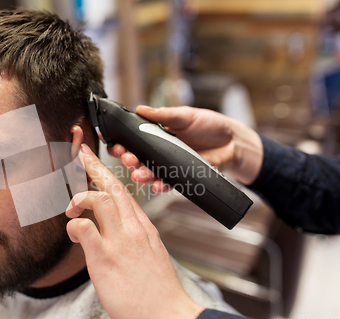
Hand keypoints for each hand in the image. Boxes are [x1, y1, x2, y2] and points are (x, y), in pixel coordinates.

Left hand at [66, 144, 203, 318]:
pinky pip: (84, 228)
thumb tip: (113, 232)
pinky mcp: (106, 258)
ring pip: (99, 199)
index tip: (93, 161)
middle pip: (112, 186)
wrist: (169, 318)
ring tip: (71, 209)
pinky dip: (73, 225)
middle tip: (79, 153)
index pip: (124, 192)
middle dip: (93, 166)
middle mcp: (133, 229)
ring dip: (79, 198)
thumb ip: (133, 239)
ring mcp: (121, 242)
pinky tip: (73, 235)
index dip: (106, 173)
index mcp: (144, 228)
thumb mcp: (150, 256)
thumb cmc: (158, 292)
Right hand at [109, 105, 262, 189]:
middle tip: (126, 158)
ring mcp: (169, 165)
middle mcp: (159, 151)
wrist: (232, 143)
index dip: (120, 141)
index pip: (133, 138)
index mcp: (157, 134)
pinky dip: (160, 185)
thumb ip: (163, 114)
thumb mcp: (185, 115)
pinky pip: (167, 183)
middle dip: (127, 159)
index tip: (110, 140)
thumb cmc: (210, 125)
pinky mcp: (180, 177)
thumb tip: (140, 109)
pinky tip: (156, 185)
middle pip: (137, 157)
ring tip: (137, 174)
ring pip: (149, 172)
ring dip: (141, 175)